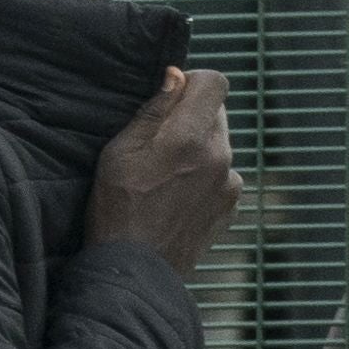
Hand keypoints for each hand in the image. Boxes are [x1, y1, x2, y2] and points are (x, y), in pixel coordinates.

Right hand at [90, 66, 243, 276]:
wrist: (136, 272)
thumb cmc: (118, 210)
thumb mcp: (120, 152)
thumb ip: (153, 110)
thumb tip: (177, 76)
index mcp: (190, 138)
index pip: (215, 83)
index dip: (194, 82)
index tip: (173, 97)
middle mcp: (219, 156)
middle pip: (217, 112)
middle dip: (191, 117)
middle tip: (159, 143)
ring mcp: (229, 184)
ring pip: (219, 144)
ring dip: (198, 148)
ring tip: (165, 177)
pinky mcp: (230, 206)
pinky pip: (222, 173)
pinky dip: (205, 176)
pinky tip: (176, 197)